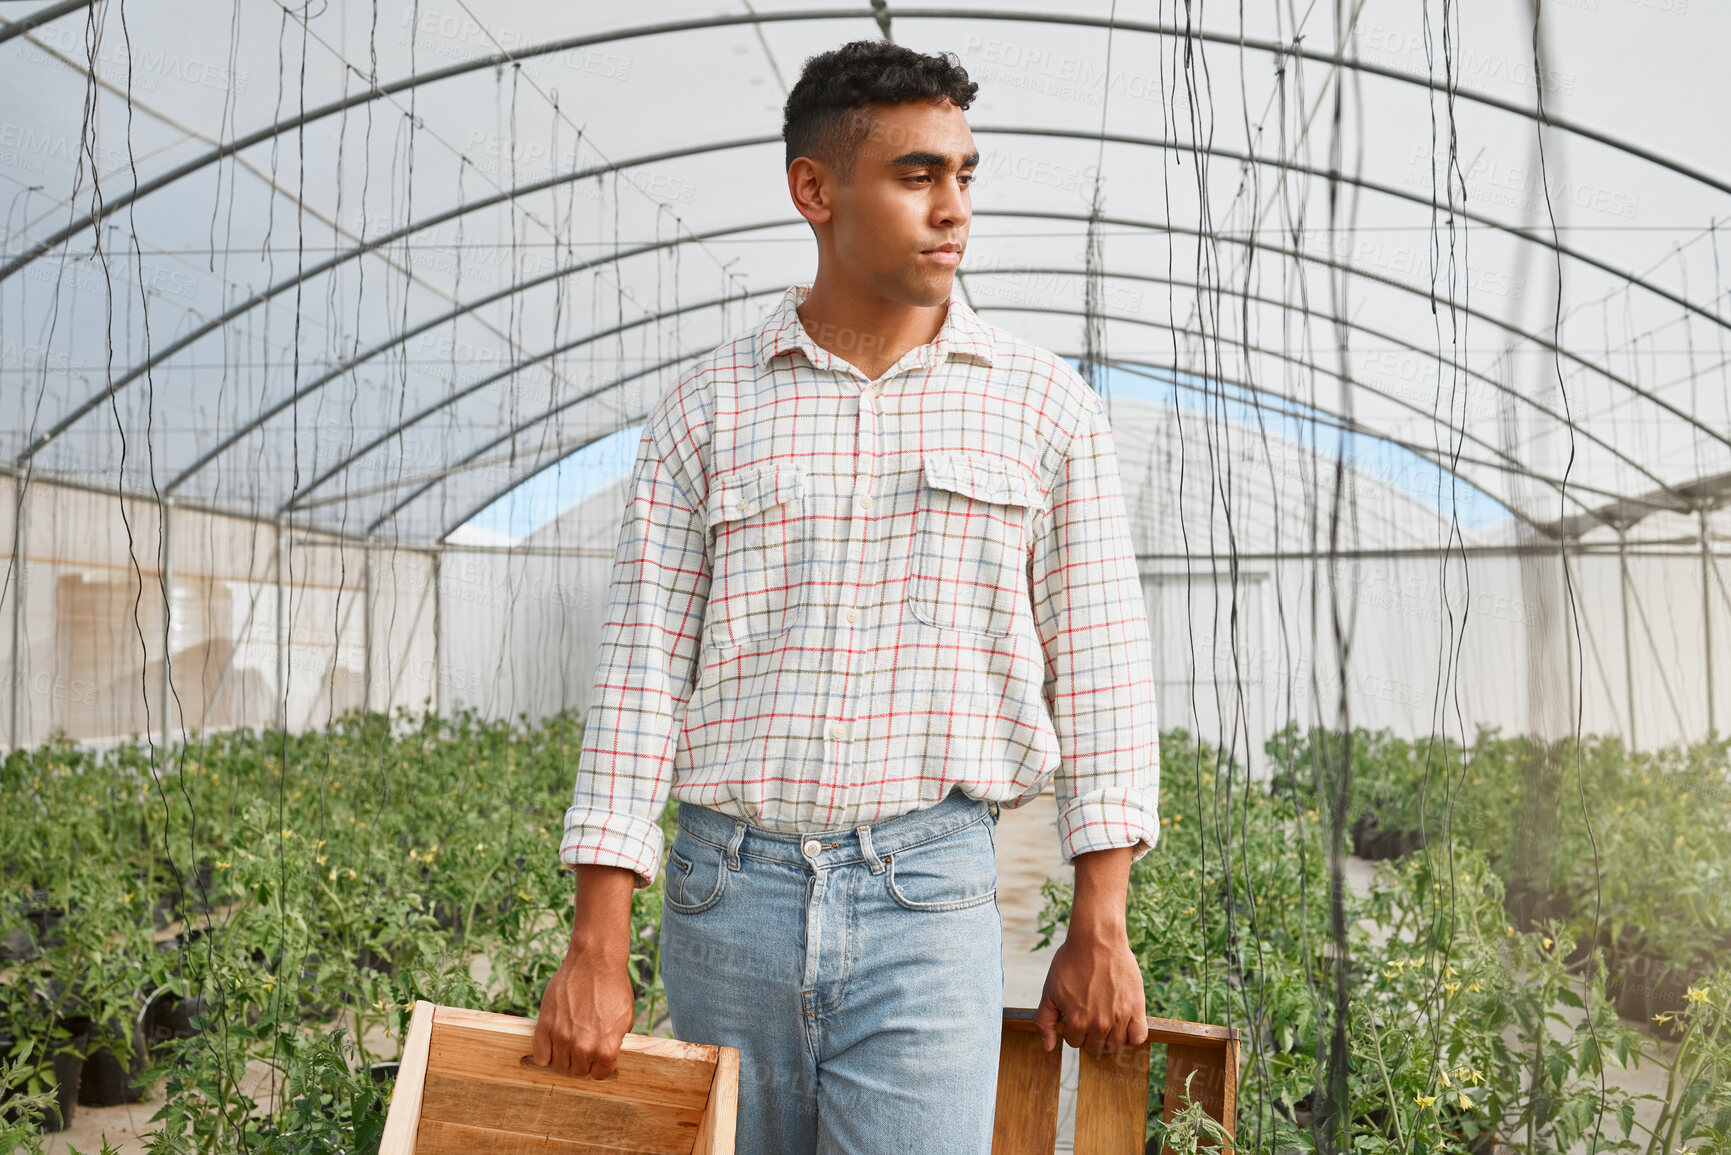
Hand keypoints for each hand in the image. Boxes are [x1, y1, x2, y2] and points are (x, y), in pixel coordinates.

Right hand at [532, 947, 636, 1078]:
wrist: (595, 963)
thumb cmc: (613, 987)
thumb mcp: (625, 1019)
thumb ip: (615, 1042)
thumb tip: (606, 1056)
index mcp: (607, 1049)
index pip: (599, 1075)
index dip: (599, 1067)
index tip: (596, 1059)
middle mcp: (584, 1047)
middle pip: (577, 1071)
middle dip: (581, 1061)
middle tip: (582, 1047)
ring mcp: (562, 1038)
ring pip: (558, 1066)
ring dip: (564, 1058)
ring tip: (568, 1044)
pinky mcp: (545, 1027)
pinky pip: (540, 1057)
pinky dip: (546, 1055)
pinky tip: (553, 1044)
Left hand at [1034, 928, 1148, 1054]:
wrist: (1097, 940)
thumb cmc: (1071, 962)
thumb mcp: (1049, 991)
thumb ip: (1045, 1022)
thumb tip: (1048, 1048)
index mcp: (1076, 1022)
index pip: (1074, 1042)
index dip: (1072, 1028)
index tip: (1076, 1012)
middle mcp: (1099, 1024)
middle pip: (1095, 1047)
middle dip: (1089, 1034)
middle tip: (1090, 1014)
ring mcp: (1120, 1018)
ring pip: (1116, 1046)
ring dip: (1109, 1037)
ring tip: (1106, 1019)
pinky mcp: (1136, 1008)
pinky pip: (1139, 1037)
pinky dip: (1132, 1036)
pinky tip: (1124, 1024)